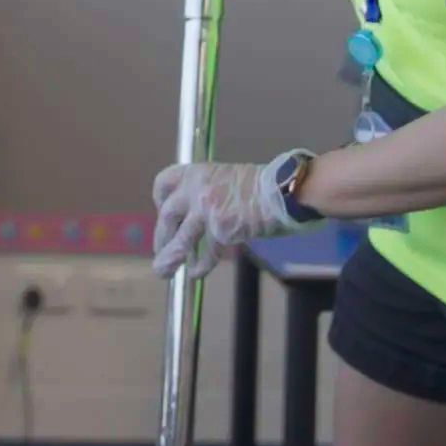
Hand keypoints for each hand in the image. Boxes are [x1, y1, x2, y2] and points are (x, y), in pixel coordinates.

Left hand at [151, 152, 314, 278]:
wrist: (285, 189)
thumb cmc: (264, 186)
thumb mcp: (227, 178)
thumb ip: (208, 193)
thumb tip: (195, 217)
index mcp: (198, 172)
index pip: (165, 182)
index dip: (160, 200)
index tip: (162, 212)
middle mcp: (197, 188)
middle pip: (168, 215)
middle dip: (161, 236)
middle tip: (160, 251)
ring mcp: (207, 209)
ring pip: (180, 239)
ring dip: (170, 258)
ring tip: (163, 272)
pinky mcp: (221, 229)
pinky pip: (207, 252)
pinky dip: (200, 265)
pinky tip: (196, 273)